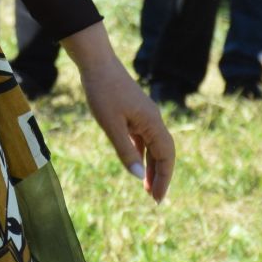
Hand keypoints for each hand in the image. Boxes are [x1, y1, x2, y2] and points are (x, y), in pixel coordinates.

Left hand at [78, 58, 174, 202]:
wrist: (95, 62)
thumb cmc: (102, 91)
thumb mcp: (111, 125)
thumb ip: (126, 151)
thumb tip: (139, 177)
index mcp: (153, 122)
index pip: (166, 156)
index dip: (164, 178)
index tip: (158, 199)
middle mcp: (153, 119)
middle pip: (163, 153)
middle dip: (160, 175)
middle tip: (154, 198)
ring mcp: (144, 115)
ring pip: (153, 146)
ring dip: (151, 166)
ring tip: (147, 187)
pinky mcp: (134, 112)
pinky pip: (142, 138)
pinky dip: (142, 152)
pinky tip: (137, 164)